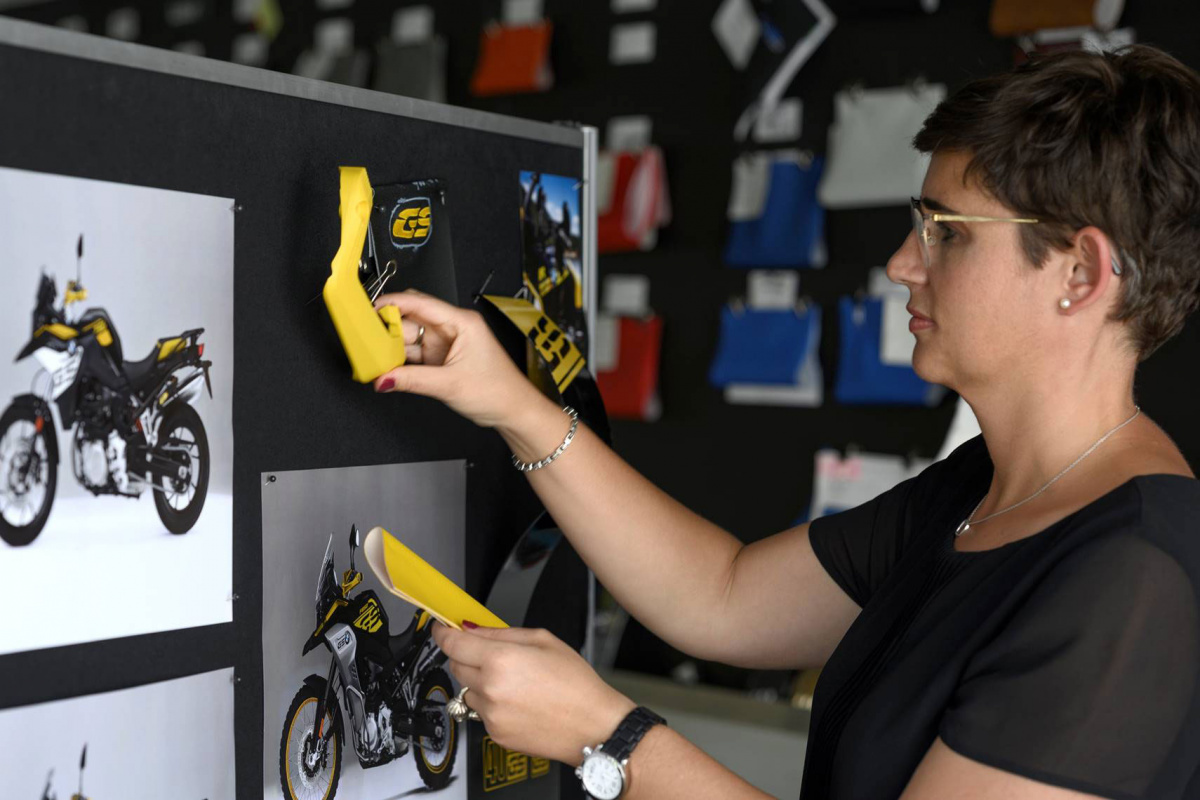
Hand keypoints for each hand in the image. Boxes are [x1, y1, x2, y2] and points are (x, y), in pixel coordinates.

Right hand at [371, 290, 542, 428]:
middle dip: (389, 329)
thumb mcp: (450, 385)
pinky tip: (389, 368)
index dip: (393, 303)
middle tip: (368, 340)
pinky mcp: (442, 360)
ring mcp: (446, 344)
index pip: (420, 302)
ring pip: (410, 338)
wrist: (514, 411)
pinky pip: (414, 354)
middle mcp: (453, 329)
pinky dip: (401, 362)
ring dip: (393, 349)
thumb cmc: (499, 391)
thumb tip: (383, 378)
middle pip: (411, 319)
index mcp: (462, 322)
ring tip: (375, 358)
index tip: (371, 308)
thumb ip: (412, 380)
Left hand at [433, 622, 636, 764]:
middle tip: (492, 655)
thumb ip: (502, 633)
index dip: (443, 633)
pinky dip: (492, 704)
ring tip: (514, 683)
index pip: (453, 644)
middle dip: (467, 656)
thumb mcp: (544, 640)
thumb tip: (474, 629)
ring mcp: (491, 715)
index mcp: (502, 660)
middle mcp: (491, 689)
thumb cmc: (576, 684)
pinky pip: (481, 712)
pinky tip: (518, 702)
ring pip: (467, 690)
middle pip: (456, 666)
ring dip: (480, 682)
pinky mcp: (495, 734)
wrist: (592, 726)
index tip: (441, 629)